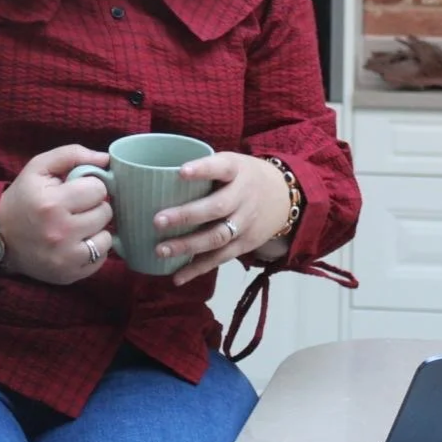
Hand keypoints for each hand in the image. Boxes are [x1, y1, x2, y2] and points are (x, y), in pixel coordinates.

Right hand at [0, 144, 112, 284]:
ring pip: (106, 237)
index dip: (90, 187)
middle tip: (76, 208)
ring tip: (78, 225)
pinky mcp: (69, 274)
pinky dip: (93, 249)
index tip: (77, 190)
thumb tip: (106, 159)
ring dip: (96, 229)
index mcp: (52, 203)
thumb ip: (73, 154)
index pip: (99, 189)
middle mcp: (60, 232)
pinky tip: (77, 242)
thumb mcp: (39, 167)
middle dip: (94, 207)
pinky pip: (101, 259)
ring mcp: (65, 258)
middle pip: (105, 213)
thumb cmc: (22, 198)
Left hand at [153, 152, 292, 285]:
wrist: (285, 197)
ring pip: (217, 237)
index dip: (202, 169)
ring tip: (161, 250)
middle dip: (186, 215)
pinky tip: (177, 277)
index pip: (222, 167)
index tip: (180, 172)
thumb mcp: (233, 164)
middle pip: (217, 208)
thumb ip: (205, 169)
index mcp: (238, 171)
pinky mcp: (245, 244)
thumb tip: (157, 177)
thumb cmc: (244, 177)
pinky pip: (220, 258)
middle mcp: (244, 197)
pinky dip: (197, 269)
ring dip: (188, 246)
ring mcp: (246, 223)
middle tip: (157, 221)